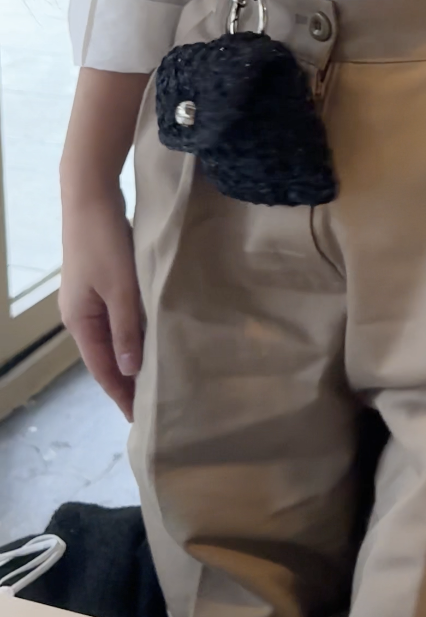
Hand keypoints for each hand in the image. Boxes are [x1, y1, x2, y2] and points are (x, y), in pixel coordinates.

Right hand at [59, 187, 141, 420]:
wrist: (91, 199)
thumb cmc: (104, 244)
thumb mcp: (119, 290)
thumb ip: (126, 330)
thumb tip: (129, 371)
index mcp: (79, 321)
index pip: (102, 369)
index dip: (120, 394)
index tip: (138, 417)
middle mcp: (80, 314)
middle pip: (106, 356)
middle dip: (125, 380)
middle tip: (152, 402)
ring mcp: (89, 298)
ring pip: (113, 337)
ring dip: (131, 356)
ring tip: (155, 375)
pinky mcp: (102, 282)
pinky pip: (117, 318)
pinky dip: (132, 332)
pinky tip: (150, 336)